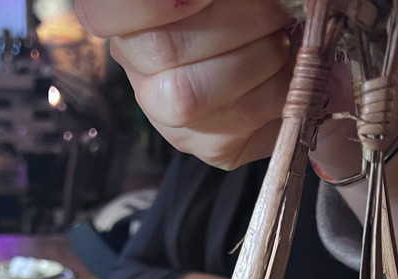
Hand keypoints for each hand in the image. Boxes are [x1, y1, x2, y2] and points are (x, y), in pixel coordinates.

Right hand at [74, 0, 296, 168]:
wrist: (295, 40)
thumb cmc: (256, 5)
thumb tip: (257, 3)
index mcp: (130, 13)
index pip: (101, 13)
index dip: (147, 6)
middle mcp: (136, 62)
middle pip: (161, 49)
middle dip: (240, 22)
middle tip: (274, 15)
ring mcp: (164, 111)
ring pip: (190, 97)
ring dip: (260, 62)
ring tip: (282, 45)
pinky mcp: (203, 145)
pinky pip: (230, 132)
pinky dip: (275, 99)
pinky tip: (284, 78)